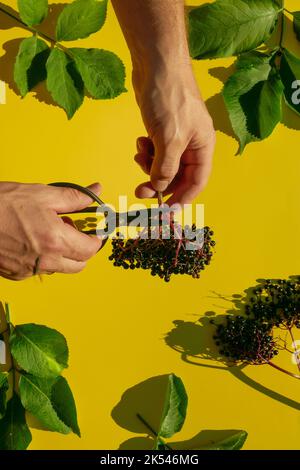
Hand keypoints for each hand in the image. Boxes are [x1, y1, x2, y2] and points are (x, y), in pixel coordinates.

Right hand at [0, 182, 101, 280]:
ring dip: (61, 254)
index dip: (95, 239)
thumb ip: (74, 197)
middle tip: (68, 228)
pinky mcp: (15, 274)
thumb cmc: (1, 203)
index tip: (93, 229)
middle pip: (79, 264)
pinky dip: (42, 258)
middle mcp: (45, 261)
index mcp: (55, 241)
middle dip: (80, 248)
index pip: (90, 250)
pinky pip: (39, 270)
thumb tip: (95, 193)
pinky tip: (30, 239)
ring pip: (59, 268)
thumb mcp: (42, 194)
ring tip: (45, 231)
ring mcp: (29, 271)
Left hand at [133, 64, 214, 205]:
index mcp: (203, 148)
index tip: (165, 211)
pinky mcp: (162, 129)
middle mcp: (192, 145)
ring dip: (150, 166)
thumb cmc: (170, 99)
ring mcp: (176, 136)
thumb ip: (165, 168)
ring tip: (140, 155)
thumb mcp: (169, 139)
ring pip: (164, 164)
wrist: (156, 64)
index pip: (197, 182)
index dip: (183, 198)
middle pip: (178, 175)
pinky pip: (155, 151)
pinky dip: (146, 151)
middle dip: (160, 183)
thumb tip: (160, 188)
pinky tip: (140, 141)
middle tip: (140, 190)